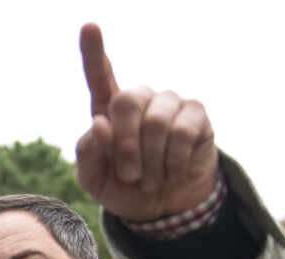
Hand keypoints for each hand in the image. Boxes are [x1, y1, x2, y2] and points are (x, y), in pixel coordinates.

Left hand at [74, 23, 217, 221]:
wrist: (162, 206)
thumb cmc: (123, 187)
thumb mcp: (94, 179)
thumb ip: (88, 153)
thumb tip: (100, 124)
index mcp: (107, 109)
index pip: (99, 75)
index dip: (92, 51)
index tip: (88, 26)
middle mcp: (140, 98)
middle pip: (126, 101)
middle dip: (125, 146)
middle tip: (129, 174)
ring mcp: (169, 103)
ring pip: (156, 122)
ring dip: (151, 161)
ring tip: (150, 180)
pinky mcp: (196, 114)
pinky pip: (182, 132)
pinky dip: (173, 162)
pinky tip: (173, 172)